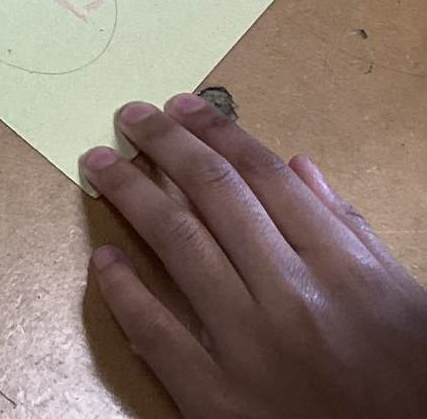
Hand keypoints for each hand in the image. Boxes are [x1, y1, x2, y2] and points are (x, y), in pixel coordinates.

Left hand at [84, 94, 426, 418]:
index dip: (216, 131)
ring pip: (178, 245)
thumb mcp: (403, 297)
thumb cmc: (407, 380)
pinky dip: (123, 290)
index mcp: (342, 267)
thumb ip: (349, 229)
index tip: (181, 106)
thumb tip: (295, 165)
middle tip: (130, 116)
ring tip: (100, 164)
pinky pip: (155, 331)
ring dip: (131, 195)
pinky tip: (103, 259)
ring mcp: (250, 347)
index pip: (263, 176)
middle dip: (165, 145)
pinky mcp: (216, 398)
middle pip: (214, 195)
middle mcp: (293, 297)